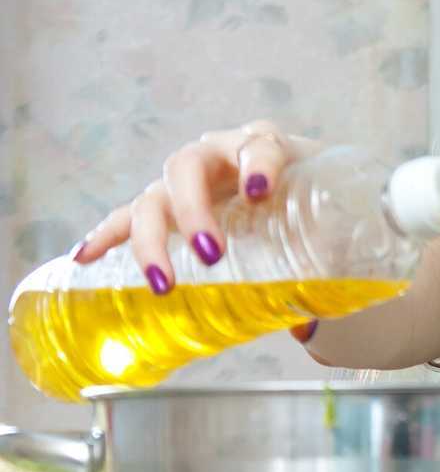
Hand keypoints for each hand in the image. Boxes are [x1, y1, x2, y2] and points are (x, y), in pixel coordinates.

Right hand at [72, 120, 318, 293]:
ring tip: (163, 282)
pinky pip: (127, 215)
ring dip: (152, 239)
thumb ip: (321, 263)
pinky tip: (86, 257)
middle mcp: (218, 153)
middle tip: (212, 254)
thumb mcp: (321, 214)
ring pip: (154, 196)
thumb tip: (305, 326)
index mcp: (265, 146)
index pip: (260, 146)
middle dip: (194, 211)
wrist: (294, 181)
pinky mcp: (164, 202)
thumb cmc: (307, 196)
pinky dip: (107, 234)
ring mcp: (186, 179)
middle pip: (190, 169)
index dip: (258, 165)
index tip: (259, 192)